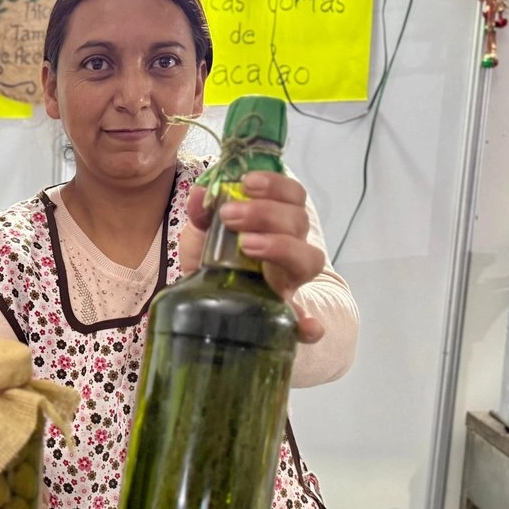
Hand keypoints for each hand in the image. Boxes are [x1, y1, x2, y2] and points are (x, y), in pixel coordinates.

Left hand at [181, 170, 325, 342]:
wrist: (198, 299)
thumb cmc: (209, 258)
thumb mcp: (201, 232)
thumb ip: (201, 213)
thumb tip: (198, 194)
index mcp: (276, 222)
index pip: (293, 196)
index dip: (276, 185)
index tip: (247, 182)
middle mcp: (291, 247)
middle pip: (299, 222)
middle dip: (265, 212)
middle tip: (229, 215)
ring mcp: (289, 280)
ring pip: (309, 258)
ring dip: (281, 246)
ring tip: (246, 244)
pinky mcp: (283, 313)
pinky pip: (305, 320)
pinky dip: (309, 324)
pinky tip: (306, 326)